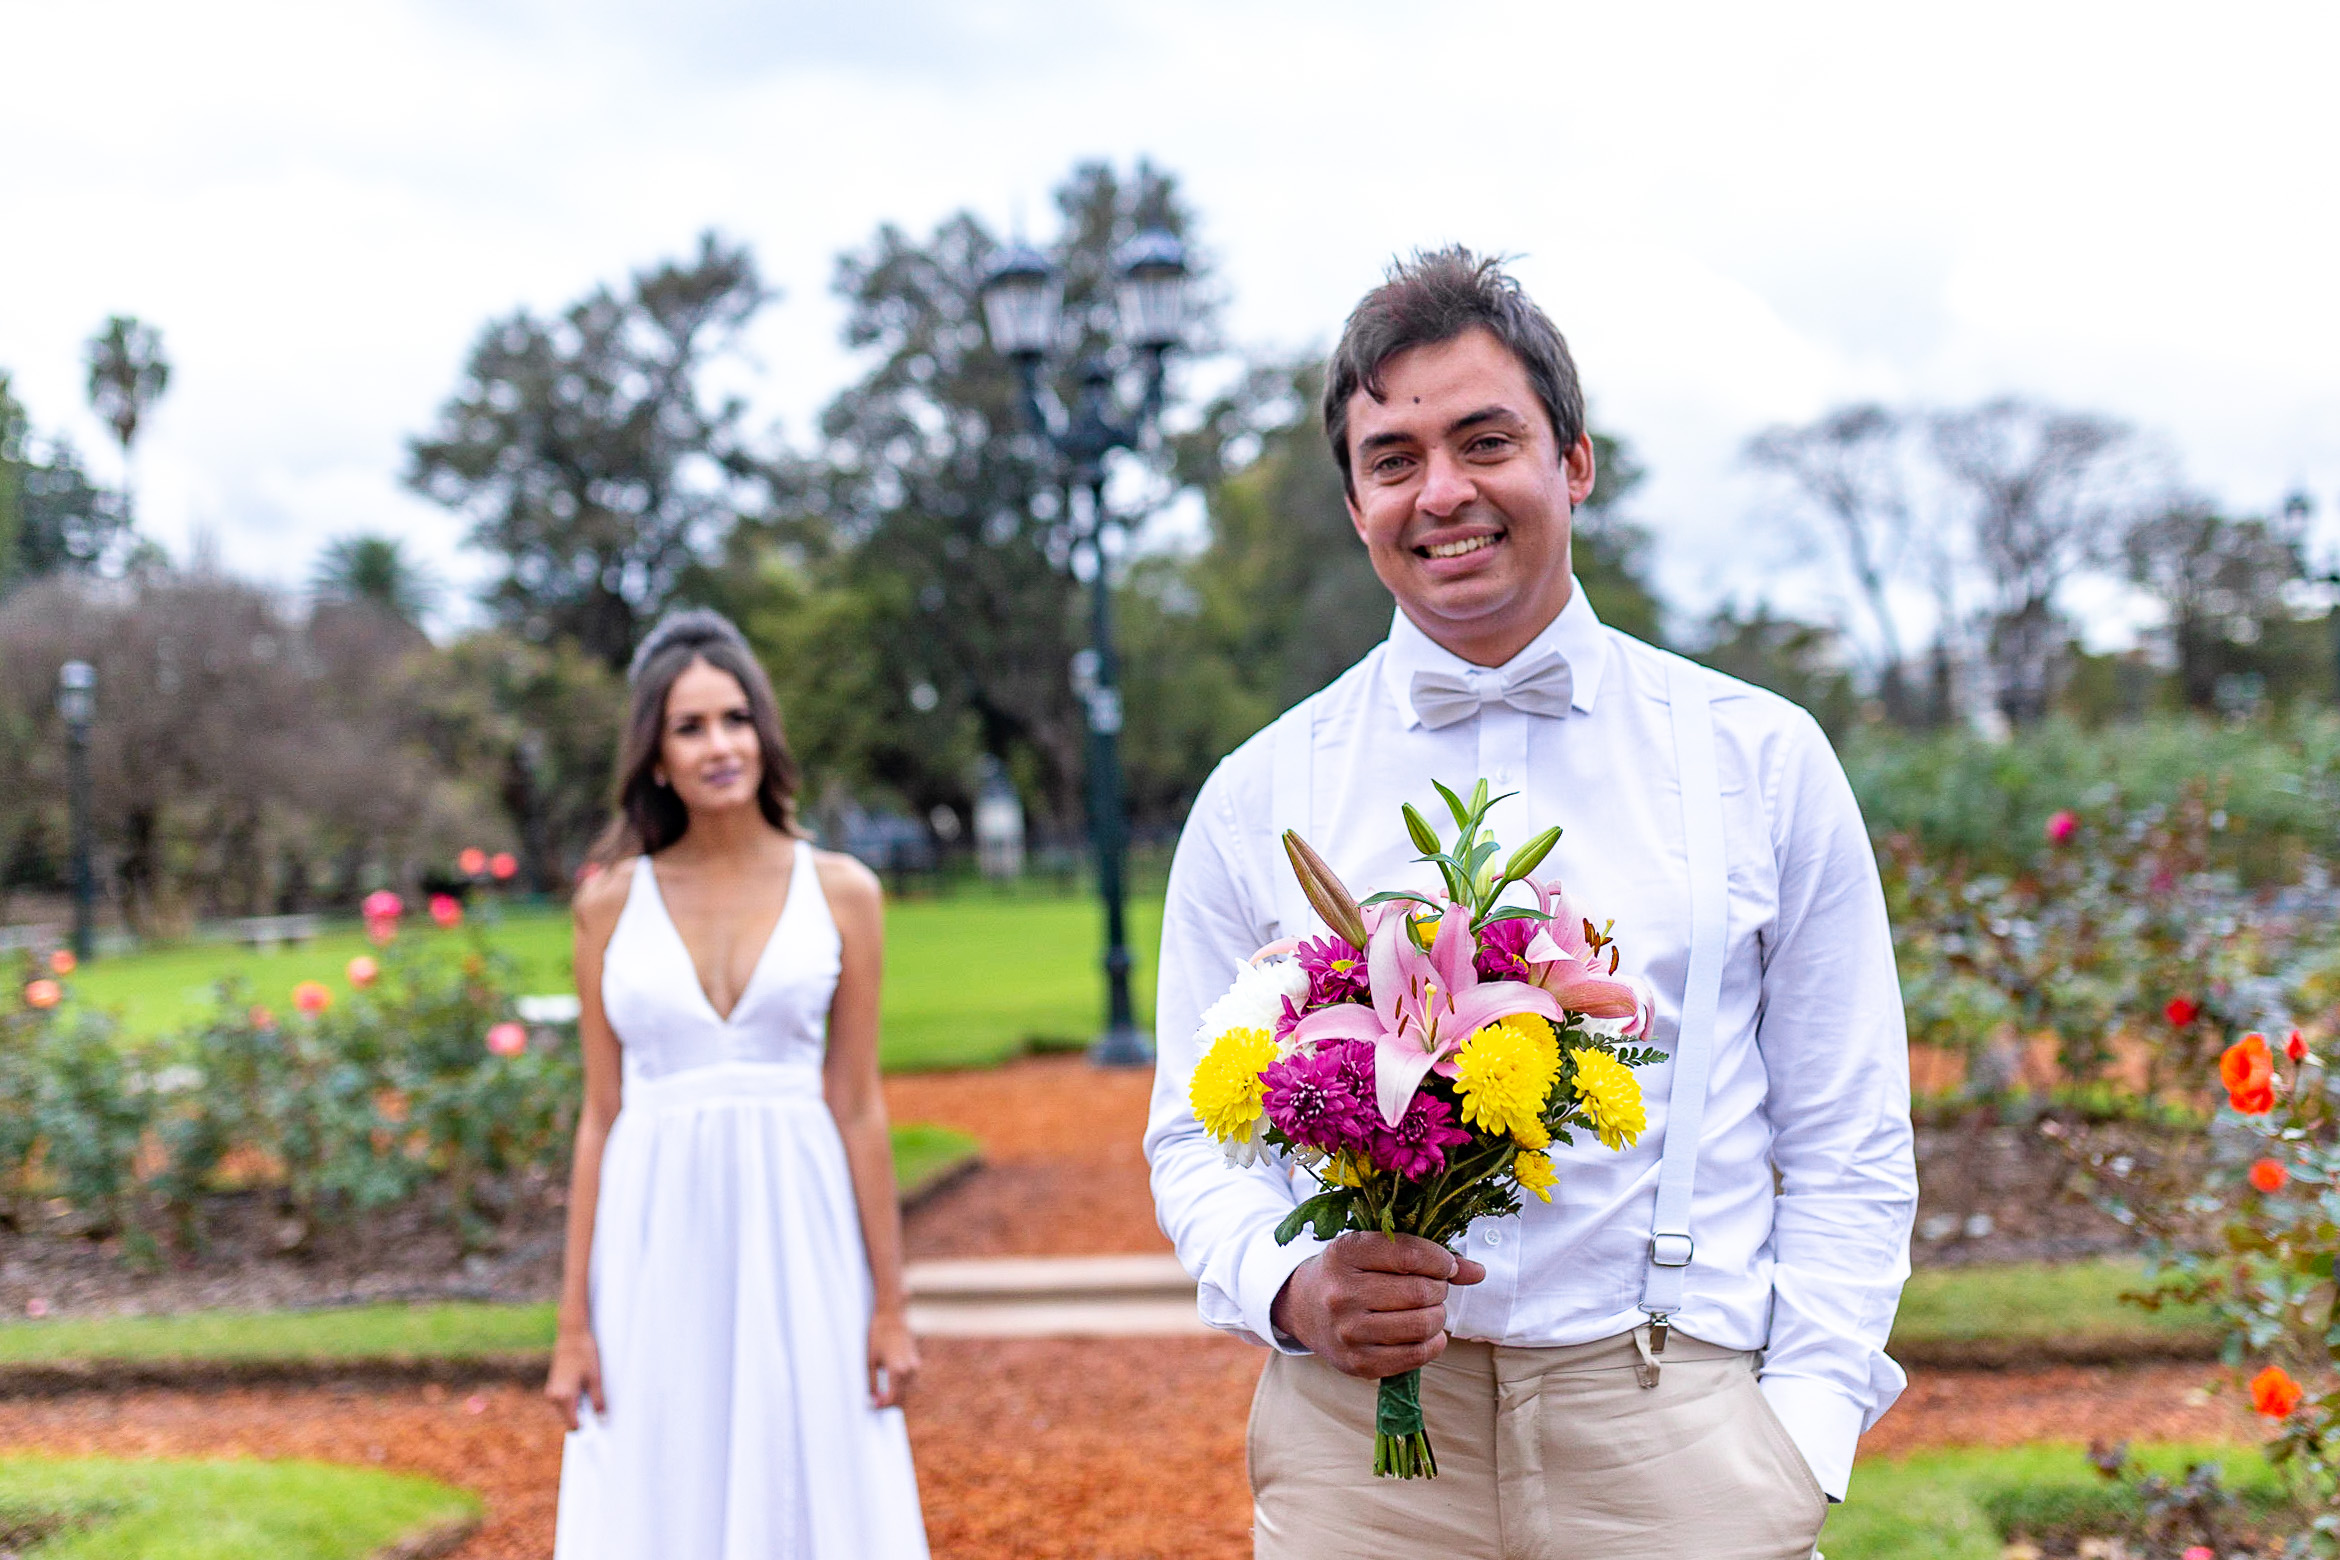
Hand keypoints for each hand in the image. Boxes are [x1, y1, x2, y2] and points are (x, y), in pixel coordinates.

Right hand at [545, 1327, 605, 1429]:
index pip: (574, 1425)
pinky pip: (564, 1401)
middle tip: (599, 1410)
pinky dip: (575, 1401)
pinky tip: (585, 1389)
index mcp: (564, 1397)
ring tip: (592, 1394)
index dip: (587, 1429)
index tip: (599, 1431)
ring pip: (567, 1410)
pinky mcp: (553, 1385)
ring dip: (579, 1408)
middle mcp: (554, 1397)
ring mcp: (551, 1391)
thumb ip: (597, 1401)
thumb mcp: (595, 1378)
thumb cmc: (584, 1353)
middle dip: (584, 1418)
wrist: (572, 1334)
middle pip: (570, 1419)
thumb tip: (601, 1418)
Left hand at [868, 1308, 919, 1407]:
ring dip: (896, 1396)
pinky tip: (890, 1384)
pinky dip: (901, 1387)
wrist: (892, 1316)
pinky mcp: (916, 1362)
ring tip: (881, 1394)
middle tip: (874, 1403)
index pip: (892, 1399)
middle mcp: (910, 1370)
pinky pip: (910, 1382)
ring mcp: (915, 1366)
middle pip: (902, 1399)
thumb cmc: (878, 1336)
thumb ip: (872, 1383)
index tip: (871, 1406)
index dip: (881, 1406)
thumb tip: (873, 1399)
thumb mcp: (870, 1361)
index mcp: (897, 1371)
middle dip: (889, 1404)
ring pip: (908, 1391)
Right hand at [1269, 1231, 1484, 1378]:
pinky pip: (1416, 1355)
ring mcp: (1348, 1332)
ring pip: (1422, 1325)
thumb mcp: (1374, 1250)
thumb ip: (1425, 1255)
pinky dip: (1434, 1343)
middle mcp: (1342, 1293)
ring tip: (1429, 1310)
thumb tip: (1477, 1271)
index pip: (1409, 1254)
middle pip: (1420, 1292)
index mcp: (1345, 1253)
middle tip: (1434, 1288)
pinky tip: (1426, 1333)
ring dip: (1438, 1317)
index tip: (1446, 1265)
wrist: (1303, 1308)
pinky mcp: (1358, 1363)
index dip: (1441, 1260)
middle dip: (1439, 1289)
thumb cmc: (1348, 1272)